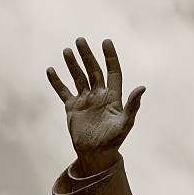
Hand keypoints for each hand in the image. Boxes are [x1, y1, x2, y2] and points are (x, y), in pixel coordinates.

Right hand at [47, 38, 145, 174]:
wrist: (97, 154)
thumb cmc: (114, 140)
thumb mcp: (125, 123)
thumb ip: (133, 105)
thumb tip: (142, 87)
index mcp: (113, 97)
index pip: (113, 72)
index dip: (110, 57)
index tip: (106, 42)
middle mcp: (99, 95)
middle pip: (93, 70)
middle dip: (87, 55)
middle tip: (80, 40)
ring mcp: (85, 100)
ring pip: (78, 77)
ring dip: (72, 64)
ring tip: (67, 50)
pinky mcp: (72, 107)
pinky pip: (63, 91)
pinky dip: (57, 81)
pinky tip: (51, 70)